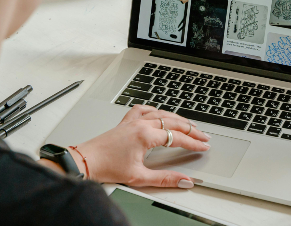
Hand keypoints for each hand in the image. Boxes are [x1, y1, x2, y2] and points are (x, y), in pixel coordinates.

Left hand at [73, 105, 209, 187]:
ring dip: (178, 119)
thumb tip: (184, 180)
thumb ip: (165, 178)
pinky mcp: (125, 123)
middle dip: (191, 129)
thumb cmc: (107, 167)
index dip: (193, 143)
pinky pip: (144, 110)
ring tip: (189, 125)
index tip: (204, 146)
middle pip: (173, 122)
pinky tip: (159, 113)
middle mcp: (140, 124)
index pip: (177, 137)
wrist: (85, 161)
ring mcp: (132, 121)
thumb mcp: (139, 177)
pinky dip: (155, 110)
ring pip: (161, 113)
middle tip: (204, 136)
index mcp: (145, 136)